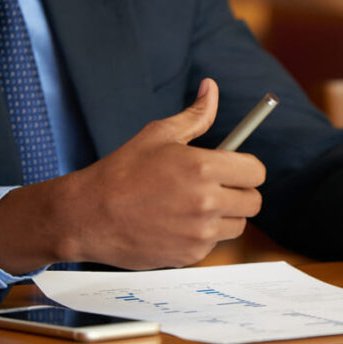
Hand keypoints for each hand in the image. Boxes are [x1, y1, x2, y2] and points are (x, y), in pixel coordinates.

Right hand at [0, 79, 266, 273]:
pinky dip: (202, 236)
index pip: (256, 172)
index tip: (234, 169)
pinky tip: (176, 224)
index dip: (247, 169)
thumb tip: (212, 87)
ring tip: (193, 207)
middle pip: (253, 202)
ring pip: (237, 225)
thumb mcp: (159, 134)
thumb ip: (196, 115)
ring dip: (224, 217)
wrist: (86, 216)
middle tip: (216, 188)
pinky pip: (214, 244)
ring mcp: (200, 232)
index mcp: (204, 167)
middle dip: (239, 193)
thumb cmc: (122, 171)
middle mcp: (207, 202)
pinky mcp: (190, 255)